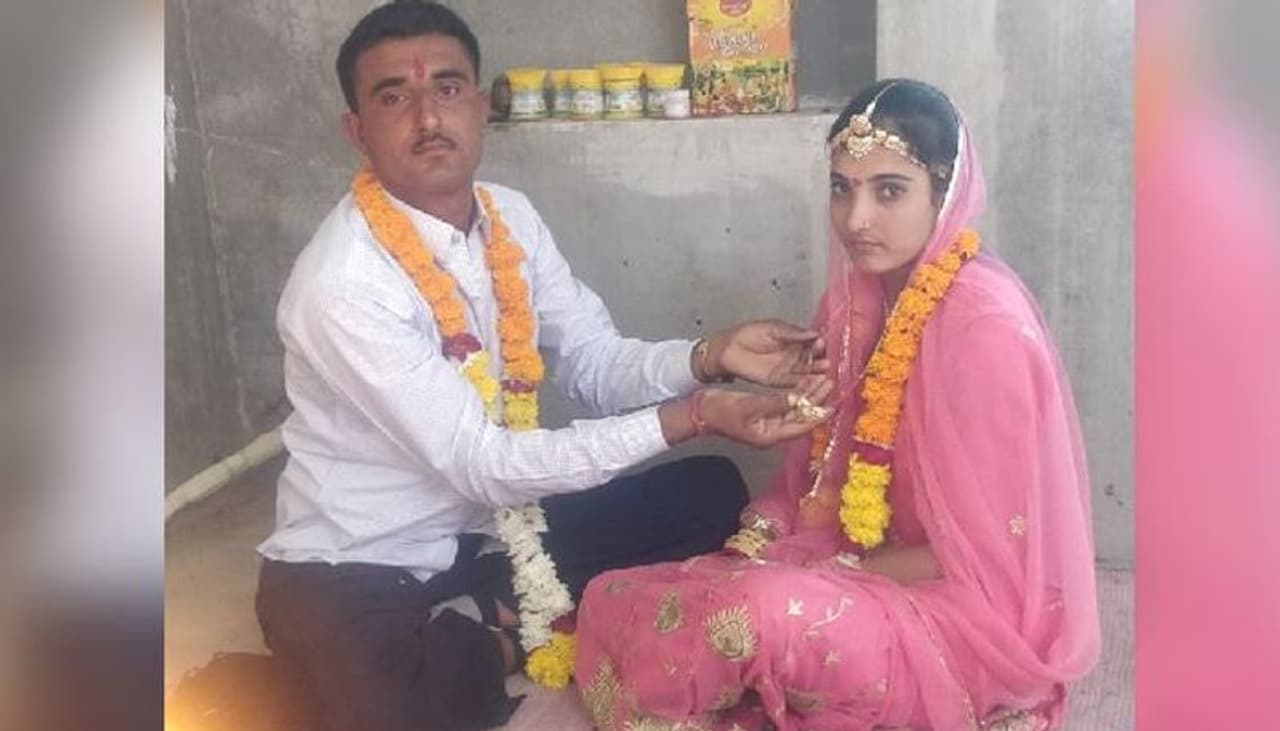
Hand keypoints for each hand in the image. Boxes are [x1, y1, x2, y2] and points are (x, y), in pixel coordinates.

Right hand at [702, 375, 833, 448]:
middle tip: (829, 382)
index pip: (800, 425)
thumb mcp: (748, 405)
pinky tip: (804, 383)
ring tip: (821, 379)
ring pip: (795, 409)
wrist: (701, 411)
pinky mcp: (765, 414)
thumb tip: (795, 399)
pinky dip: (796, 394)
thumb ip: (773, 403)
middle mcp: (773, 431)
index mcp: (770, 435)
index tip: (832, 402)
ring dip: (808, 395)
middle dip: (816, 400)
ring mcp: (769, 423)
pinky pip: (786, 405)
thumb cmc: (720, 411)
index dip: (817, 414)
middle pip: (801, 416)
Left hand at [703, 320, 829, 387]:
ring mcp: (788, 368)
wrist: (728, 349)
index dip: (820, 343)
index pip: (813, 342)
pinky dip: (805, 383)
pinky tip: (814, 381)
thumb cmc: (747, 334)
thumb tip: (813, 333)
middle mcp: (794, 354)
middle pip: (814, 358)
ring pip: (807, 371)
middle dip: (822, 358)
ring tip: (825, 369)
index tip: (826, 342)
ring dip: (817, 371)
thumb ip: (792, 332)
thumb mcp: (772, 329)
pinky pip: (796, 382)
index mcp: (794, 339)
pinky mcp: (780, 380)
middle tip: (829, 358)